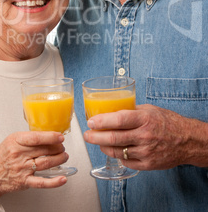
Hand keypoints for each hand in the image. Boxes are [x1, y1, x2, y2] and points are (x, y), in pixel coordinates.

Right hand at [0, 131, 67, 197]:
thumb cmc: (3, 154)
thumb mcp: (13, 139)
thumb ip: (29, 137)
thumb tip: (48, 135)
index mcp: (17, 141)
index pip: (37, 138)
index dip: (51, 137)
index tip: (60, 137)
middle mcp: (20, 154)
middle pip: (44, 150)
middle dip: (57, 147)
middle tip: (61, 146)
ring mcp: (22, 168)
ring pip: (46, 163)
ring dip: (59, 159)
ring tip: (64, 156)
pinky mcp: (25, 181)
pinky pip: (41, 182)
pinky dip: (54, 182)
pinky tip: (62, 179)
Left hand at [84, 104, 207, 170]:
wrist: (187, 140)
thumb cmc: (168, 122)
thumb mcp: (150, 109)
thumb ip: (131, 110)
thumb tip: (111, 110)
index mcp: (144, 119)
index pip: (119, 120)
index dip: (102, 121)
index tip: (91, 121)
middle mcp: (144, 136)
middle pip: (113, 138)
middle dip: (95, 137)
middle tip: (87, 135)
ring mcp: (146, 152)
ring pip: (117, 151)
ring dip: (103, 147)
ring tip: (98, 142)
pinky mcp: (148, 164)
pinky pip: (126, 161)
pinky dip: (117, 156)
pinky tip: (115, 150)